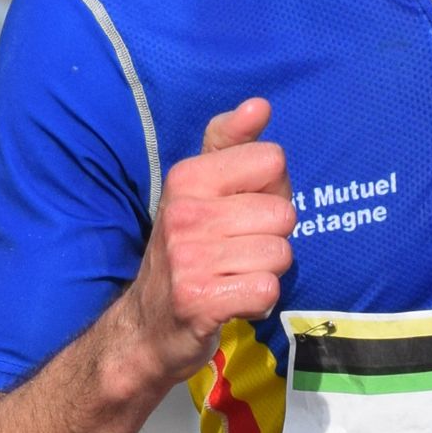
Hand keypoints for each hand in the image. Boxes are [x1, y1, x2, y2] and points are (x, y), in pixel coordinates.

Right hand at [118, 98, 293, 387]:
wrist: (147, 327)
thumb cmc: (188, 252)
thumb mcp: (199, 191)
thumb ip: (230, 145)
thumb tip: (259, 105)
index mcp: (188, 178)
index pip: (273, 161)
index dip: (270, 191)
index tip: (242, 213)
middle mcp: (184, 213)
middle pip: (284, 212)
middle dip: (272, 237)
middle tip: (238, 253)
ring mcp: (189, 258)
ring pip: (280, 253)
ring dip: (266, 272)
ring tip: (234, 276)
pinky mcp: (199, 301)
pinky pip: (267, 289)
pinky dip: (259, 301)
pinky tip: (235, 301)